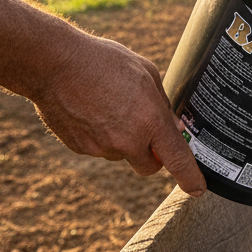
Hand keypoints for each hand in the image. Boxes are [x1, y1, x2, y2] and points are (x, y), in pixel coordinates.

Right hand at [30, 34, 206, 196]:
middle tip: (146, 132)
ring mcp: (101, 147)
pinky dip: (99, 135)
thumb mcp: (146, 73)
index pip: (177, 159)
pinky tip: (91, 110)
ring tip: (110, 106)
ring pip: (121, 154)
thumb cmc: (103, 61)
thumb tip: (172, 126)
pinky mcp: (80, 148)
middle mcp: (128, 140)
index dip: (190, 178)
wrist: (54, 64)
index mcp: (151, 120)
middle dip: (151, 155)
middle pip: (148, 166)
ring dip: (122, 140)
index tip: (197, 190)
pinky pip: (98, 148)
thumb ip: (162, 103)